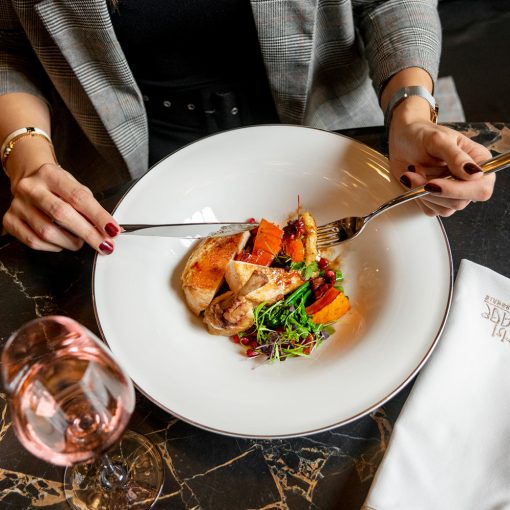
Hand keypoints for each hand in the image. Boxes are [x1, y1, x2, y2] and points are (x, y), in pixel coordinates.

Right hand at [3, 162, 119, 252]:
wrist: (28, 177)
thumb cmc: (57, 185)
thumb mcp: (75, 187)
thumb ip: (91, 207)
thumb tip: (109, 230)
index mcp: (51, 175)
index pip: (78, 197)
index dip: (98, 216)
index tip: (112, 230)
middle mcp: (31, 188)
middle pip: (62, 214)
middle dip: (88, 233)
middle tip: (104, 244)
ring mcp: (18, 205)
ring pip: (47, 232)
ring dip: (71, 242)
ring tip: (80, 241)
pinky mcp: (10, 220)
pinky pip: (34, 242)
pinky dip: (53, 247)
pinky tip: (60, 242)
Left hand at [388, 119, 494, 216]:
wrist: (403, 140)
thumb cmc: (422, 135)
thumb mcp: (439, 140)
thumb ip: (456, 157)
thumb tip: (475, 173)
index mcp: (480, 162)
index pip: (481, 188)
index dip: (458, 190)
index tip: (434, 183)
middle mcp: (470, 181)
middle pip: (461, 202)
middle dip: (434, 192)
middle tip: (415, 176)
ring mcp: (453, 192)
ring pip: (445, 209)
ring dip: (423, 194)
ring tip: (412, 172)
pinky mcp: (437, 200)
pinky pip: (431, 210)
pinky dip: (418, 198)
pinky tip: (413, 180)